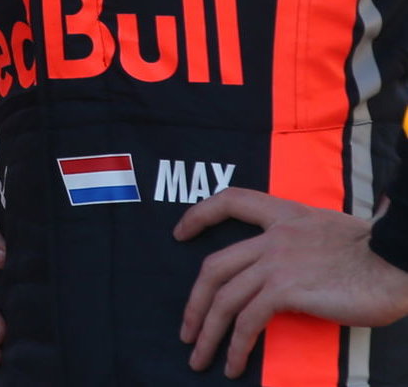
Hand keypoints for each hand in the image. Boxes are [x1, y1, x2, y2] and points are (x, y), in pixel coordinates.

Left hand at [175, 187, 407, 376]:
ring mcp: (276, 262)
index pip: (230, 201)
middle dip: (194, 302)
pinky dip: (235, 344)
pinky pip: (247, 319)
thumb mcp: (328, 231)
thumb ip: (301, 242)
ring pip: (224, 298)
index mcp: (283, 214)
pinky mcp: (286, 290)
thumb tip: (291, 269)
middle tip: (186, 330)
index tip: (179, 233)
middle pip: (215, 266)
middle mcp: (272, 236)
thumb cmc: (375, 253)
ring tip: (199, 357)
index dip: (200, 215)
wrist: (398, 261)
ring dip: (207, 331)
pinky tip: (232, 363)